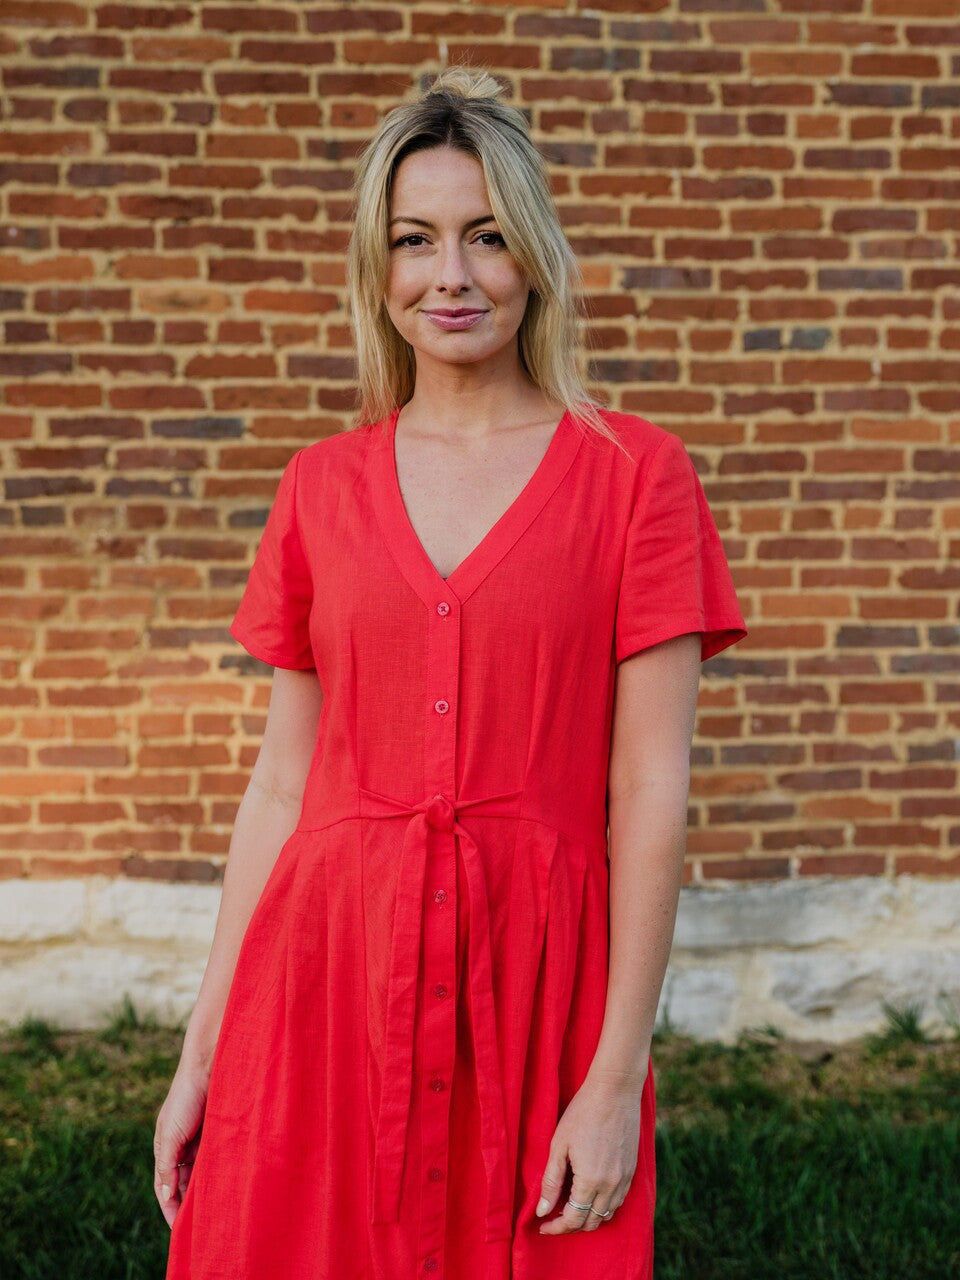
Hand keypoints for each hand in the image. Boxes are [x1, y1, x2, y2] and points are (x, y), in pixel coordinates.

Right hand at [153, 1061, 208, 1227]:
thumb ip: (166, 1165)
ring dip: (204, 1192)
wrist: (209, 1068)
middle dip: (188, 1204)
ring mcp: (201, 1143)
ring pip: (202, 1176)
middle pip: (184, 1185)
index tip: (177, 1229)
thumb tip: (166, 1195)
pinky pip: (217, 1162)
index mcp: (166, 1148)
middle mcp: (183, 1148)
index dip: (170, 1207)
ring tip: (213, 1213)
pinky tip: (225, 1189)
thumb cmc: (185, 1098)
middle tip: (198, 1227)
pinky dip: (219, 1176)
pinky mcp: (219, 1135)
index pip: (165, 1187)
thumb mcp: (170, 1134)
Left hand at [534, 1071, 643, 1233]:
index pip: (573, 1220)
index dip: (556, 1228)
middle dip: (571, 1226)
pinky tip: (590, 1195)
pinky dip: (603, 1207)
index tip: (543, 1226)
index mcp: (590, 1181)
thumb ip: (551, 1181)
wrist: (615, 1091)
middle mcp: (611, 1186)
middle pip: (591, 1222)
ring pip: (606, 1215)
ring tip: (570, 1208)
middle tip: (554, 1218)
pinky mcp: (631, 1171)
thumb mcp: (559, 1145)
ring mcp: (624, 1179)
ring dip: (588, 1217)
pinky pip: (618, 1201)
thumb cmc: (582, 1113)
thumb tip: (542, 1211)